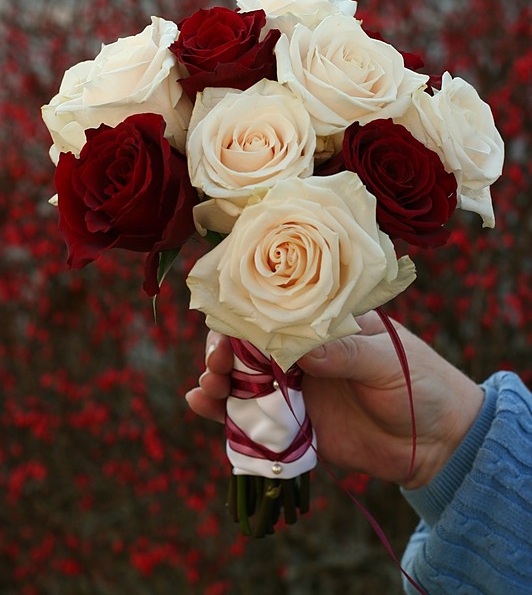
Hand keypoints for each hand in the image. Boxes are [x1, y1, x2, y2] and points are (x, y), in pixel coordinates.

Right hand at [185, 312, 483, 488]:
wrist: (438, 443)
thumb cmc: (420, 385)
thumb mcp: (386, 362)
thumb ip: (345, 353)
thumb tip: (297, 347)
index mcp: (327, 324)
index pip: (278, 310)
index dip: (247, 315)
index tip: (228, 327)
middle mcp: (305, 352)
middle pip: (250, 344)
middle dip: (225, 349)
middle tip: (216, 362)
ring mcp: (297, 387)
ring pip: (245, 378)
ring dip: (219, 378)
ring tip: (206, 386)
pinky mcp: (295, 424)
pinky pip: (253, 416)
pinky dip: (225, 411)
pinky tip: (201, 404)